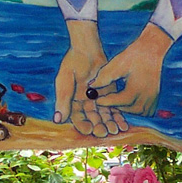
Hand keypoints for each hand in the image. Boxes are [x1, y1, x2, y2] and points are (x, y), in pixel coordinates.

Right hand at [54, 21, 127, 137]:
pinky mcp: (109, 95)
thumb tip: (58, 119)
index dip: (83, 125)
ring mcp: (97, 100)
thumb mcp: (65, 81)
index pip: (77, 118)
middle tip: (105, 132)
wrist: (87, 49)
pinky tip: (123, 124)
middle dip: (99, 126)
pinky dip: (118, 116)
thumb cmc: (72, 63)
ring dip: (109, 123)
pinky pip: (114, 108)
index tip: (89, 130)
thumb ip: (63, 100)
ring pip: (104, 116)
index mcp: (72, 103)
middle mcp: (85, 104)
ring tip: (115, 130)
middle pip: (92, 119)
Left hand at [90, 23, 172, 115]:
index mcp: (138, 87)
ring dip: (126, 108)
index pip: (120, 101)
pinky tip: (129, 101)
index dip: (106, 102)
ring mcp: (153, 97)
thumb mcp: (117, 64)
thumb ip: (104, 77)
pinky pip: (146, 110)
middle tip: (105, 99)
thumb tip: (91, 87)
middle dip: (115, 106)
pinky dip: (137, 109)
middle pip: (128, 109)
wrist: (151, 49)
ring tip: (116, 99)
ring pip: (138, 112)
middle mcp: (147, 95)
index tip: (96, 100)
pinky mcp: (155, 97)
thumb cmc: (134, 55)